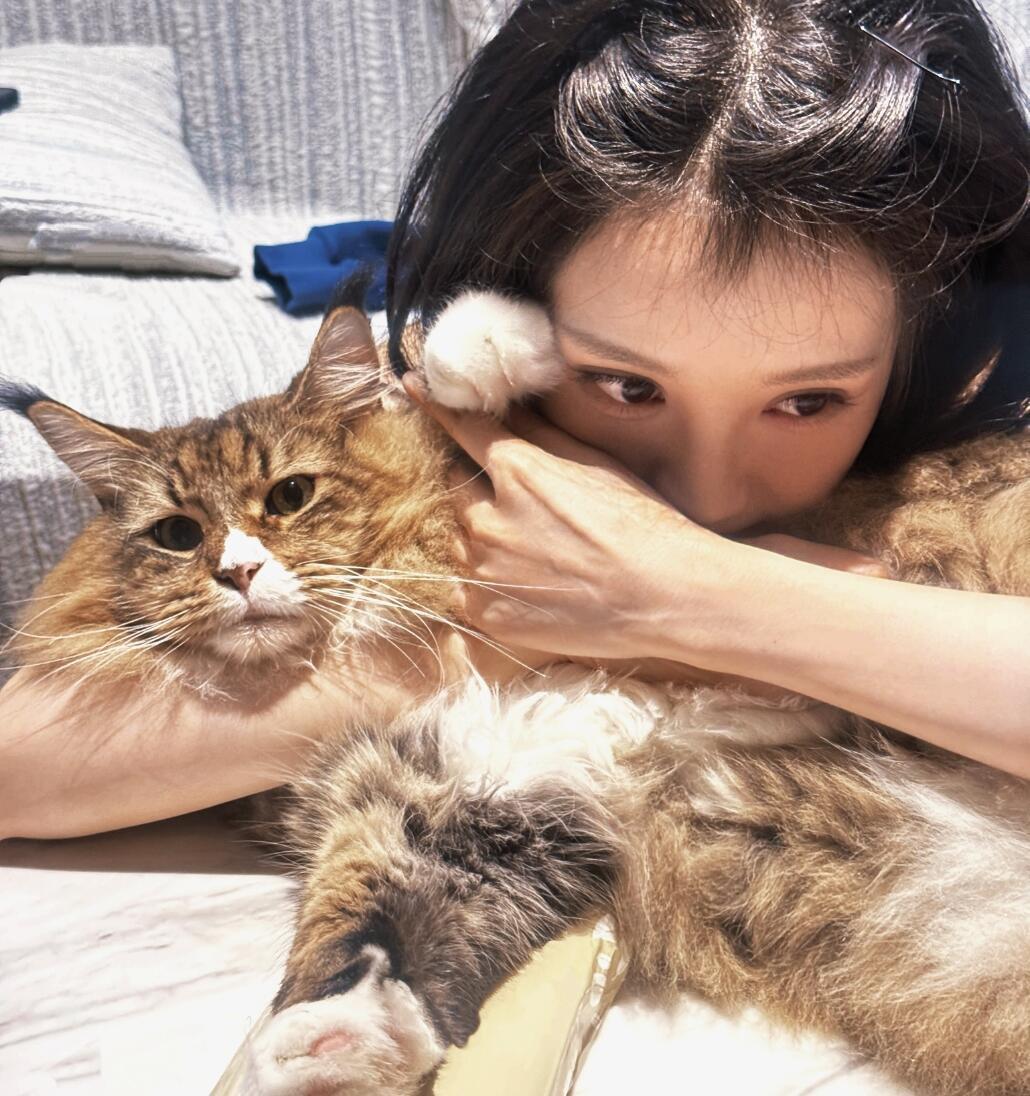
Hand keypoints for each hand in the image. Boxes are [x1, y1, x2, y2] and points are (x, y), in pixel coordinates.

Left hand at [404, 374, 724, 660]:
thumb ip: (543, 432)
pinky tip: (526, 584)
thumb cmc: (642, 523)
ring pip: (459, 538)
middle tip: (518, 504)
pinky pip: (466, 585)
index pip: (462, 428)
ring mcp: (482, 569)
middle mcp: (486, 517)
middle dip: (477, 488)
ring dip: (479, 535)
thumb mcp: (596, 464)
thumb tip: (509, 402)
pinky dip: (485, 580)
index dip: (438, 407)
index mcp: (515, 471)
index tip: (412, 388)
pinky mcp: (484, 612)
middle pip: (457, 488)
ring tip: (530, 551)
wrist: (663, 597)